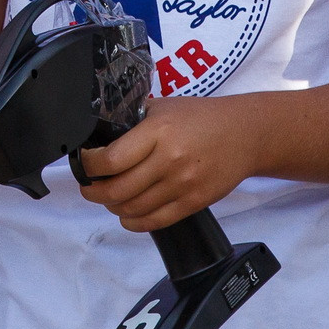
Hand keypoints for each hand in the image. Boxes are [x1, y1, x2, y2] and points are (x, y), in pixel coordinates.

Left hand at [74, 97, 260, 231]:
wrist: (245, 134)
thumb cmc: (202, 117)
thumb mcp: (162, 107)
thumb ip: (133, 120)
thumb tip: (100, 135)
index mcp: (158, 132)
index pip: (111, 159)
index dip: (89, 166)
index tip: (84, 163)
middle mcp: (169, 160)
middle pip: (118, 189)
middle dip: (93, 192)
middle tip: (88, 186)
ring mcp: (183, 184)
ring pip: (133, 208)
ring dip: (112, 206)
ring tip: (107, 198)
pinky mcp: (194, 202)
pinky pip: (155, 221)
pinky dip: (134, 222)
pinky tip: (126, 214)